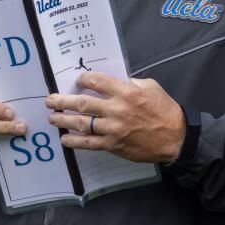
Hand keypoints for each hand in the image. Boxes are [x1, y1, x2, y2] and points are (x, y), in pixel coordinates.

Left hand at [46, 72, 184, 162]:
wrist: (174, 137)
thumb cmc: (164, 109)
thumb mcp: (150, 87)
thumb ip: (129, 83)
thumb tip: (111, 83)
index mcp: (126, 91)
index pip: (96, 82)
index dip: (83, 80)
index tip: (77, 81)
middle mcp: (116, 109)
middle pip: (83, 103)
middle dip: (63, 101)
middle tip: (50, 100)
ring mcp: (113, 129)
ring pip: (82, 123)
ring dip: (64, 120)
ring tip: (52, 118)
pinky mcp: (113, 145)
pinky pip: (89, 143)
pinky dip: (75, 141)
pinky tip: (65, 139)